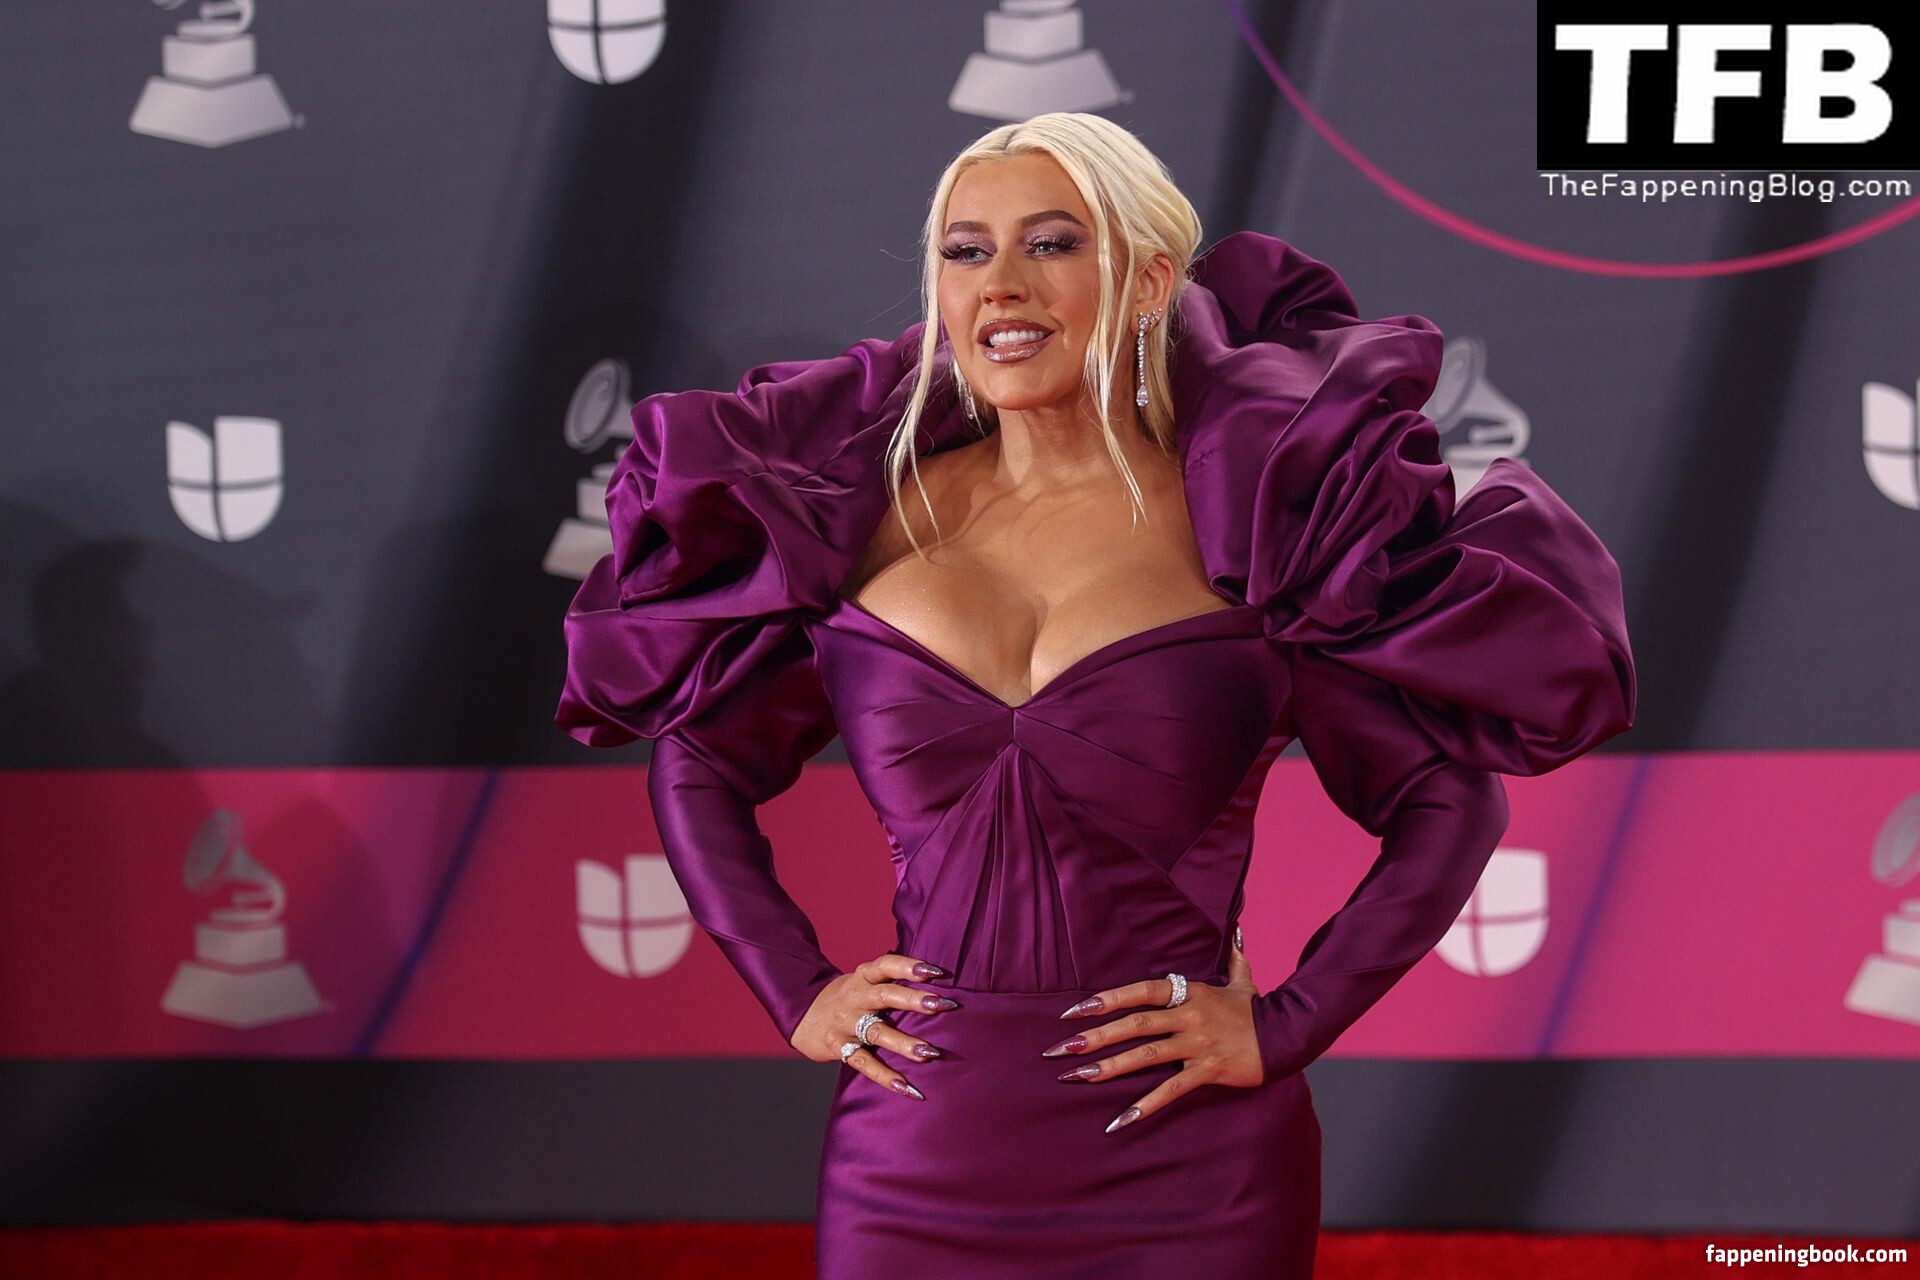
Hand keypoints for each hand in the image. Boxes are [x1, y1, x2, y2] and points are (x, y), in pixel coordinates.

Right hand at [788, 951, 956, 1100]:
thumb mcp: (864, 981)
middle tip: (942, 1005)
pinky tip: (906, 1087)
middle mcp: (855, 997)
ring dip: (904, 1042)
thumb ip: (892, 980)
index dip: (909, 966)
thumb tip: (937, 978)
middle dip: (914, 1000)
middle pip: (885, 996)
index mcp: (863, 977)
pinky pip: (863, 1063)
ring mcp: (845, 1023)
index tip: (935, 971)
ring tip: (929, 1052)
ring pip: (877, 1032)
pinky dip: (884, 1075)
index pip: (886, 965)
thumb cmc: (849, 997)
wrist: (802, 1014)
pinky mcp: (838, 1047)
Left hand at [1045, 928, 1263, 1132]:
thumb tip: (1237, 927)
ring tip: (1077, 1076)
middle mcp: (1190, 1016)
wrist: (1290, 1037)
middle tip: (1060, 1049)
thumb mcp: (1244, 980)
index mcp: (1191, 993)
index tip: (1074, 1011)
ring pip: (1147, 1055)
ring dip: (1109, 1067)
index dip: (1107, 1000)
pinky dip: (1145, 1105)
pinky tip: (1120, 1120)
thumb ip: (1234, 955)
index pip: (1141, 991)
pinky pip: (1172, 1089)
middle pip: (1135, 1024)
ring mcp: (1198, 1045)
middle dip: (1095, 1036)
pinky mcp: (1209, 1071)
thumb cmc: (1258, 1011)